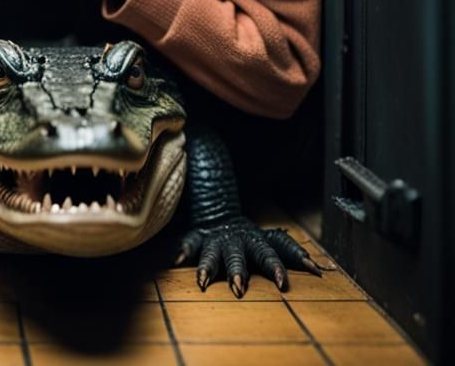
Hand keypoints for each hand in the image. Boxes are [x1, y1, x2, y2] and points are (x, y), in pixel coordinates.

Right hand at [175, 217, 328, 296]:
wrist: (217, 210)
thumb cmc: (250, 237)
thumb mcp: (270, 241)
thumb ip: (291, 253)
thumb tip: (319, 270)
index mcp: (257, 241)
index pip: (271, 251)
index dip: (278, 265)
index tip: (283, 284)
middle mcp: (237, 240)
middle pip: (238, 255)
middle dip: (238, 271)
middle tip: (238, 288)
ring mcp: (216, 239)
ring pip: (212, 253)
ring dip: (208, 267)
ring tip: (203, 282)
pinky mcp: (198, 238)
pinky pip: (190, 244)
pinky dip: (185, 251)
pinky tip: (178, 260)